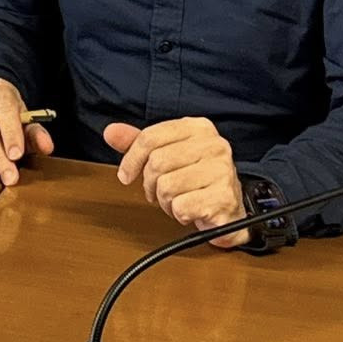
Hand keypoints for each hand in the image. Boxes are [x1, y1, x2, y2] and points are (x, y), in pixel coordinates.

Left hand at [103, 117, 248, 247]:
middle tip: (161, 193)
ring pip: (166, 187)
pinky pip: (181, 207)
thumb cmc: (197, 180)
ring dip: (166, 202)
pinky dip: (179, 214)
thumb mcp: (169, 154)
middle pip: (156, 163)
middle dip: (151, 185)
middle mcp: (214, 145)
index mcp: (198, 127)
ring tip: (179, 201)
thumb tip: (111, 132)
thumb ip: (140, 143)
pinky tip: (190, 210)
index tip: (125, 175)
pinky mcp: (224, 197)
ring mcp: (222, 170)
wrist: (231, 209)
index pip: (150, 137)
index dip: (131, 159)